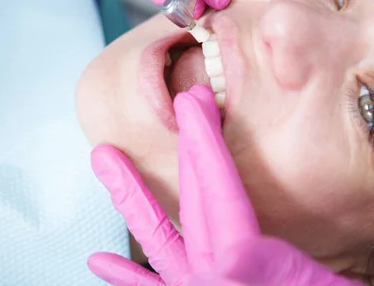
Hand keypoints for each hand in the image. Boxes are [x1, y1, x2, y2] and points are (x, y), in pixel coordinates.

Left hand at [87, 85, 362, 285]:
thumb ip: (274, 276)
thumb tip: (231, 251)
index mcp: (240, 274)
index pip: (219, 196)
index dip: (206, 145)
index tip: (192, 104)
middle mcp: (210, 284)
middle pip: (194, 205)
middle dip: (190, 150)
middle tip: (185, 105)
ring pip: (158, 240)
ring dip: (131, 197)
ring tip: (103, 161)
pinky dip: (128, 276)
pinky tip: (99, 260)